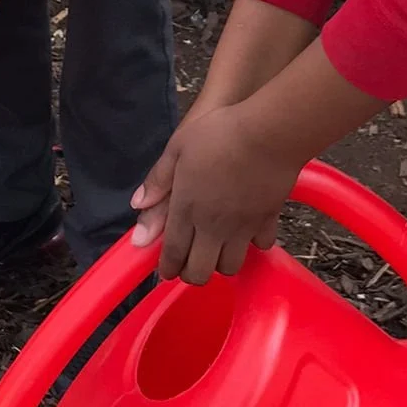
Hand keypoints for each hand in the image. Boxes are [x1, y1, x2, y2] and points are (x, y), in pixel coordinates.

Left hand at [131, 104, 304, 285]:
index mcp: (187, 209)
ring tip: (217, 248)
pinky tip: (248, 231)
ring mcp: (242, 227)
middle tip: (189, 262)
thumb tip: (137, 205)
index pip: (173, 254)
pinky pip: (261, 247)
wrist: (269, 133)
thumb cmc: (219, 134)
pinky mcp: (268, 221)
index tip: (166, 271)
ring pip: (230, 267)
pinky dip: (253, 244)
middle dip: (191, 274)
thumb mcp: (178, 148)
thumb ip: (158, 180)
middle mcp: (213, 226)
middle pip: (200, 273)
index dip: (168, 268)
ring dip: (220, 263)